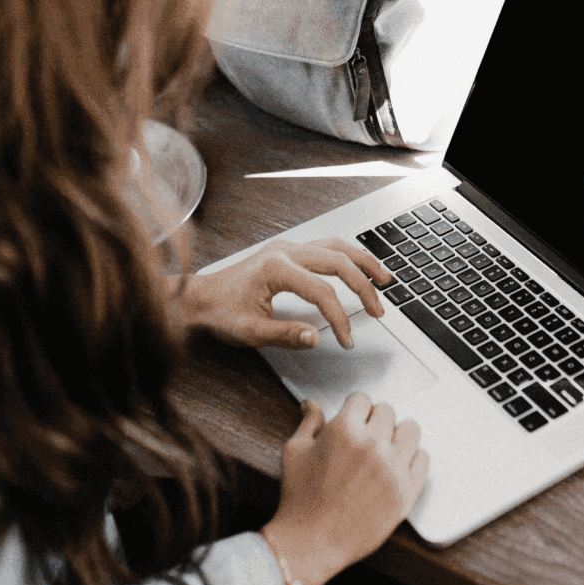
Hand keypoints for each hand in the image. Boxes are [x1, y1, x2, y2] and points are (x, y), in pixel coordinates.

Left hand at [176, 237, 392, 350]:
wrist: (198, 298)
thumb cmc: (219, 313)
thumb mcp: (250, 332)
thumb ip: (285, 336)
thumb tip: (317, 338)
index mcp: (276, 268)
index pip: (323, 292)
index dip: (340, 318)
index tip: (346, 339)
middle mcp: (285, 250)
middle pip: (338, 261)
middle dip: (364, 286)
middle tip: (379, 310)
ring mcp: (287, 246)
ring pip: (336, 246)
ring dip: (363, 261)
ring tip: (385, 278)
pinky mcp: (287, 250)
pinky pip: (326, 246)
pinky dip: (348, 256)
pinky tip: (359, 266)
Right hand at [261, 394, 427, 584]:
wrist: (311, 542)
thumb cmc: (299, 499)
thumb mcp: (295, 452)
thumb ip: (309, 423)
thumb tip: (311, 405)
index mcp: (345, 430)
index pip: (363, 398)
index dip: (355, 408)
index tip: (354, 418)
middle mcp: (373, 444)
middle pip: (388, 411)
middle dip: (375, 420)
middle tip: (365, 437)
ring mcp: (393, 468)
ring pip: (411, 429)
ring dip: (398, 434)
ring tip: (386, 447)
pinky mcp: (407, 491)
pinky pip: (423, 458)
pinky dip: (412, 458)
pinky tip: (397, 465)